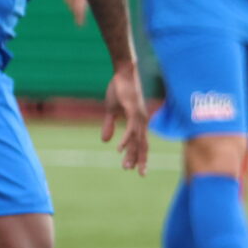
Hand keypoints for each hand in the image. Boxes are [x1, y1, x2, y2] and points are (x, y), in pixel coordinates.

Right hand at [101, 61, 149, 175]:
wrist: (122, 73)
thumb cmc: (118, 89)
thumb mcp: (111, 110)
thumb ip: (109, 125)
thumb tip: (105, 141)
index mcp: (138, 121)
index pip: (139, 142)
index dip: (137, 156)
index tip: (134, 169)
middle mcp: (142, 121)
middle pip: (142, 145)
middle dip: (140, 160)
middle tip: (139, 174)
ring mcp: (139, 117)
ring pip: (137, 140)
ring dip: (132, 154)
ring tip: (126, 167)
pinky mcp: (133, 111)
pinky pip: (130, 130)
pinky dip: (125, 141)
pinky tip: (119, 149)